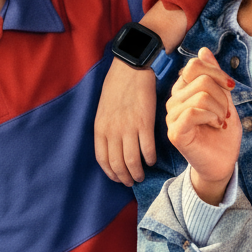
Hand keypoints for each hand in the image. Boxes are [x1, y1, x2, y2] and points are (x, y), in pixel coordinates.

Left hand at [94, 57, 156, 184]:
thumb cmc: (117, 85)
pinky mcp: (145, 123)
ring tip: (141, 175)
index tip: (117, 178)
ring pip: (132, 161)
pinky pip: (147, 149)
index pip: (102, 159)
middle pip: (117, 164)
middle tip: (131, 182)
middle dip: (124, 178)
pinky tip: (152, 160)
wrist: (132, 68)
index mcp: (100, 127)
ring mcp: (129, 128)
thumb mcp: (103, 108)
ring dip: (137, 173)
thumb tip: (111, 144)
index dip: (110, 173)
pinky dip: (150, 158)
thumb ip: (106, 127)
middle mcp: (112, 131)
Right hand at [166, 48, 240, 204]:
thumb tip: (203, 50)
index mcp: (183, 90)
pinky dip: (212, 117)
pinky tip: (215, 125)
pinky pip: (194, 111)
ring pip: (201, 95)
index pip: (195, 65)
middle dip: (223, 95)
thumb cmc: (222, 131)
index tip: (230, 87)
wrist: (223, 162)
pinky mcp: (175, 131)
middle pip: (201, 79)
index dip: (217, 72)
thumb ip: (213, 75)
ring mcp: (172, 116)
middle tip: (225, 113)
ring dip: (220, 109)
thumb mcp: (224, 98)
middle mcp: (174, 100)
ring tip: (220, 121)